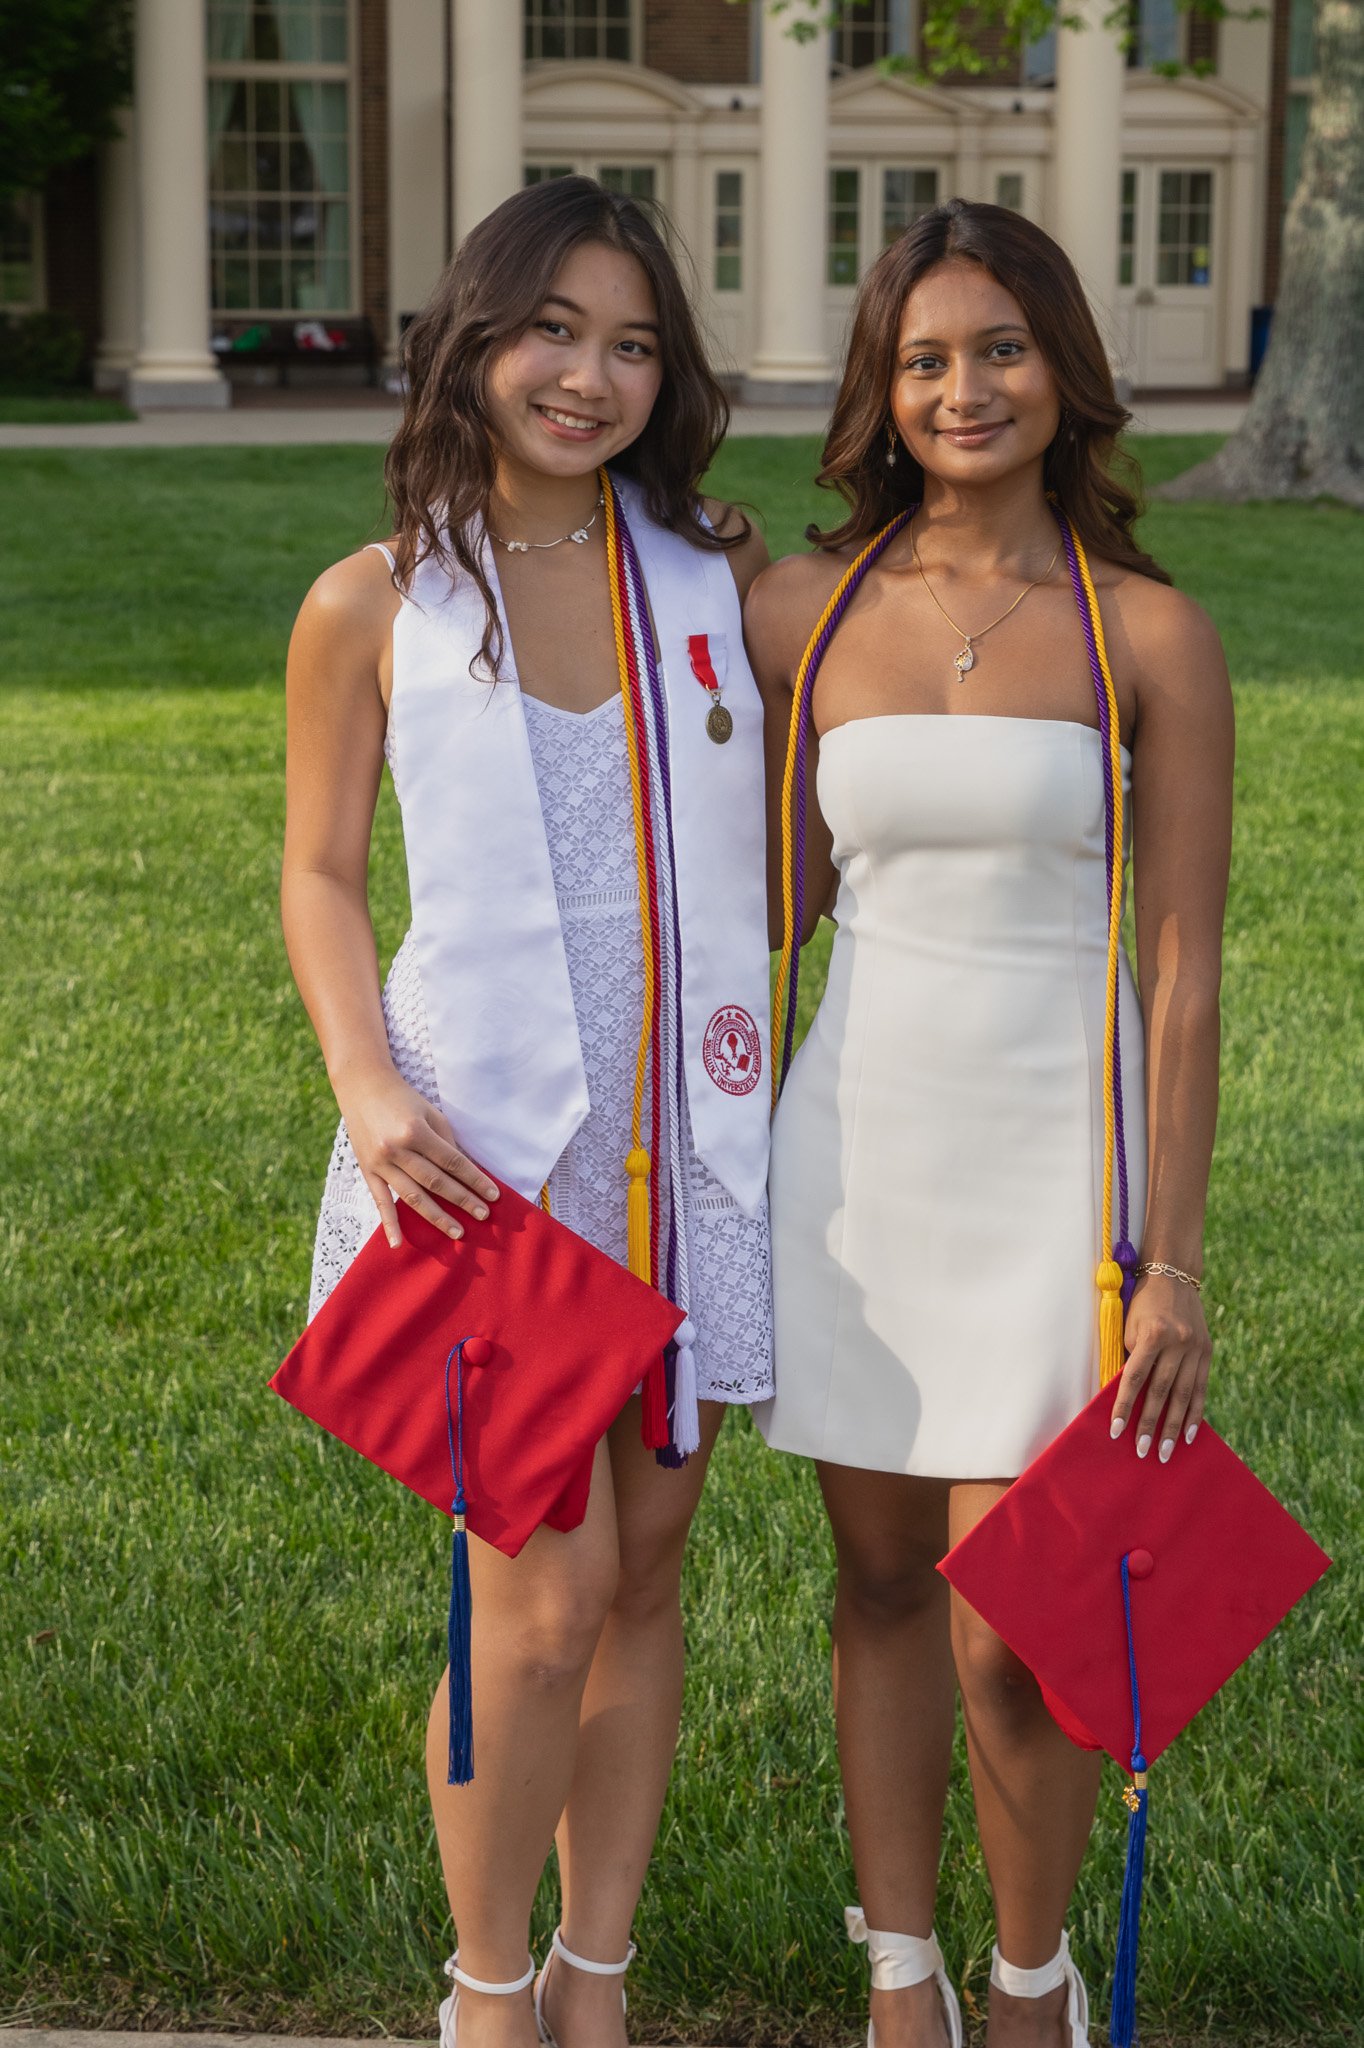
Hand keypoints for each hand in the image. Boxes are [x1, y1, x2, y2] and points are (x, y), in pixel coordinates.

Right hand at [335, 1066, 499, 1247]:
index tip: (493, 1195)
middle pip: (436, 1182)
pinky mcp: (367, 1171)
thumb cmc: (403, 1099)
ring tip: (458, 1232)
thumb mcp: (430, 1113)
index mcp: (415, 1131)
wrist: (362, 1087)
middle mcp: (397, 1149)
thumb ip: (446, 1142)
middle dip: (463, 1200)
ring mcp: (380, 1163)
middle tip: (484, 1216)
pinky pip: (380, 1202)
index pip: (452, 1162)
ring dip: (437, 1217)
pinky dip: (390, 1225)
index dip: (474, 1180)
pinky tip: (399, 1244)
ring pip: (412, 1197)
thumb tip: (465, 1172)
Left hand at [1109, 1272, 1210, 1464]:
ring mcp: (1195, 1348)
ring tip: (1165, 1451)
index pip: (1135, 1378)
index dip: (1124, 1406)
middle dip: (1151, 1424)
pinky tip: (1188, 1434)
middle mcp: (1177, 1342)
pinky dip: (1194, 1413)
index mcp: (1153, 1334)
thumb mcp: (1130, 1326)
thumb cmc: (1142, 1303)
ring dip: (1173, 1426)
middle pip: (1161, 1391)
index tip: (1116, 1431)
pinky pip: (1200, 1388)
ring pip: (1183, 1395)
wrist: (1174, 1277)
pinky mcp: (1207, 1352)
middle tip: (1143, 1451)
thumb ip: (1132, 1359)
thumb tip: (1128, 1398)